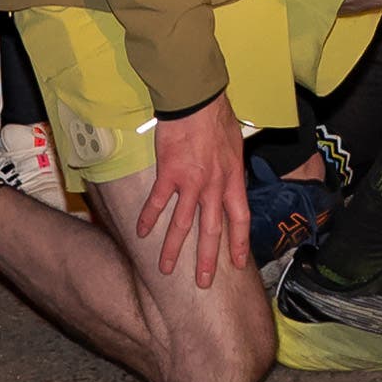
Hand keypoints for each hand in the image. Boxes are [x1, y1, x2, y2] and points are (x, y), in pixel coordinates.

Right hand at [134, 99, 248, 292]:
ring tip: (165, 269)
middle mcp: (214, 186)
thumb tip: (229, 181)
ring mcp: (191, 182)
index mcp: (233, 179)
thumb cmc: (216, 116)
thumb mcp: (235, 145)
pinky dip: (149, 219)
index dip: (238, 243)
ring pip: (183, 224)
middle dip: (206, 260)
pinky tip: (141, 233)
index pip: (240, 219)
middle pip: (212, 230)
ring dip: (173, 249)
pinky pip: (158, 202)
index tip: (236, 263)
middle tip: (203, 283)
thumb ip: (231, 168)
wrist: (197, 99)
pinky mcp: (169, 173)